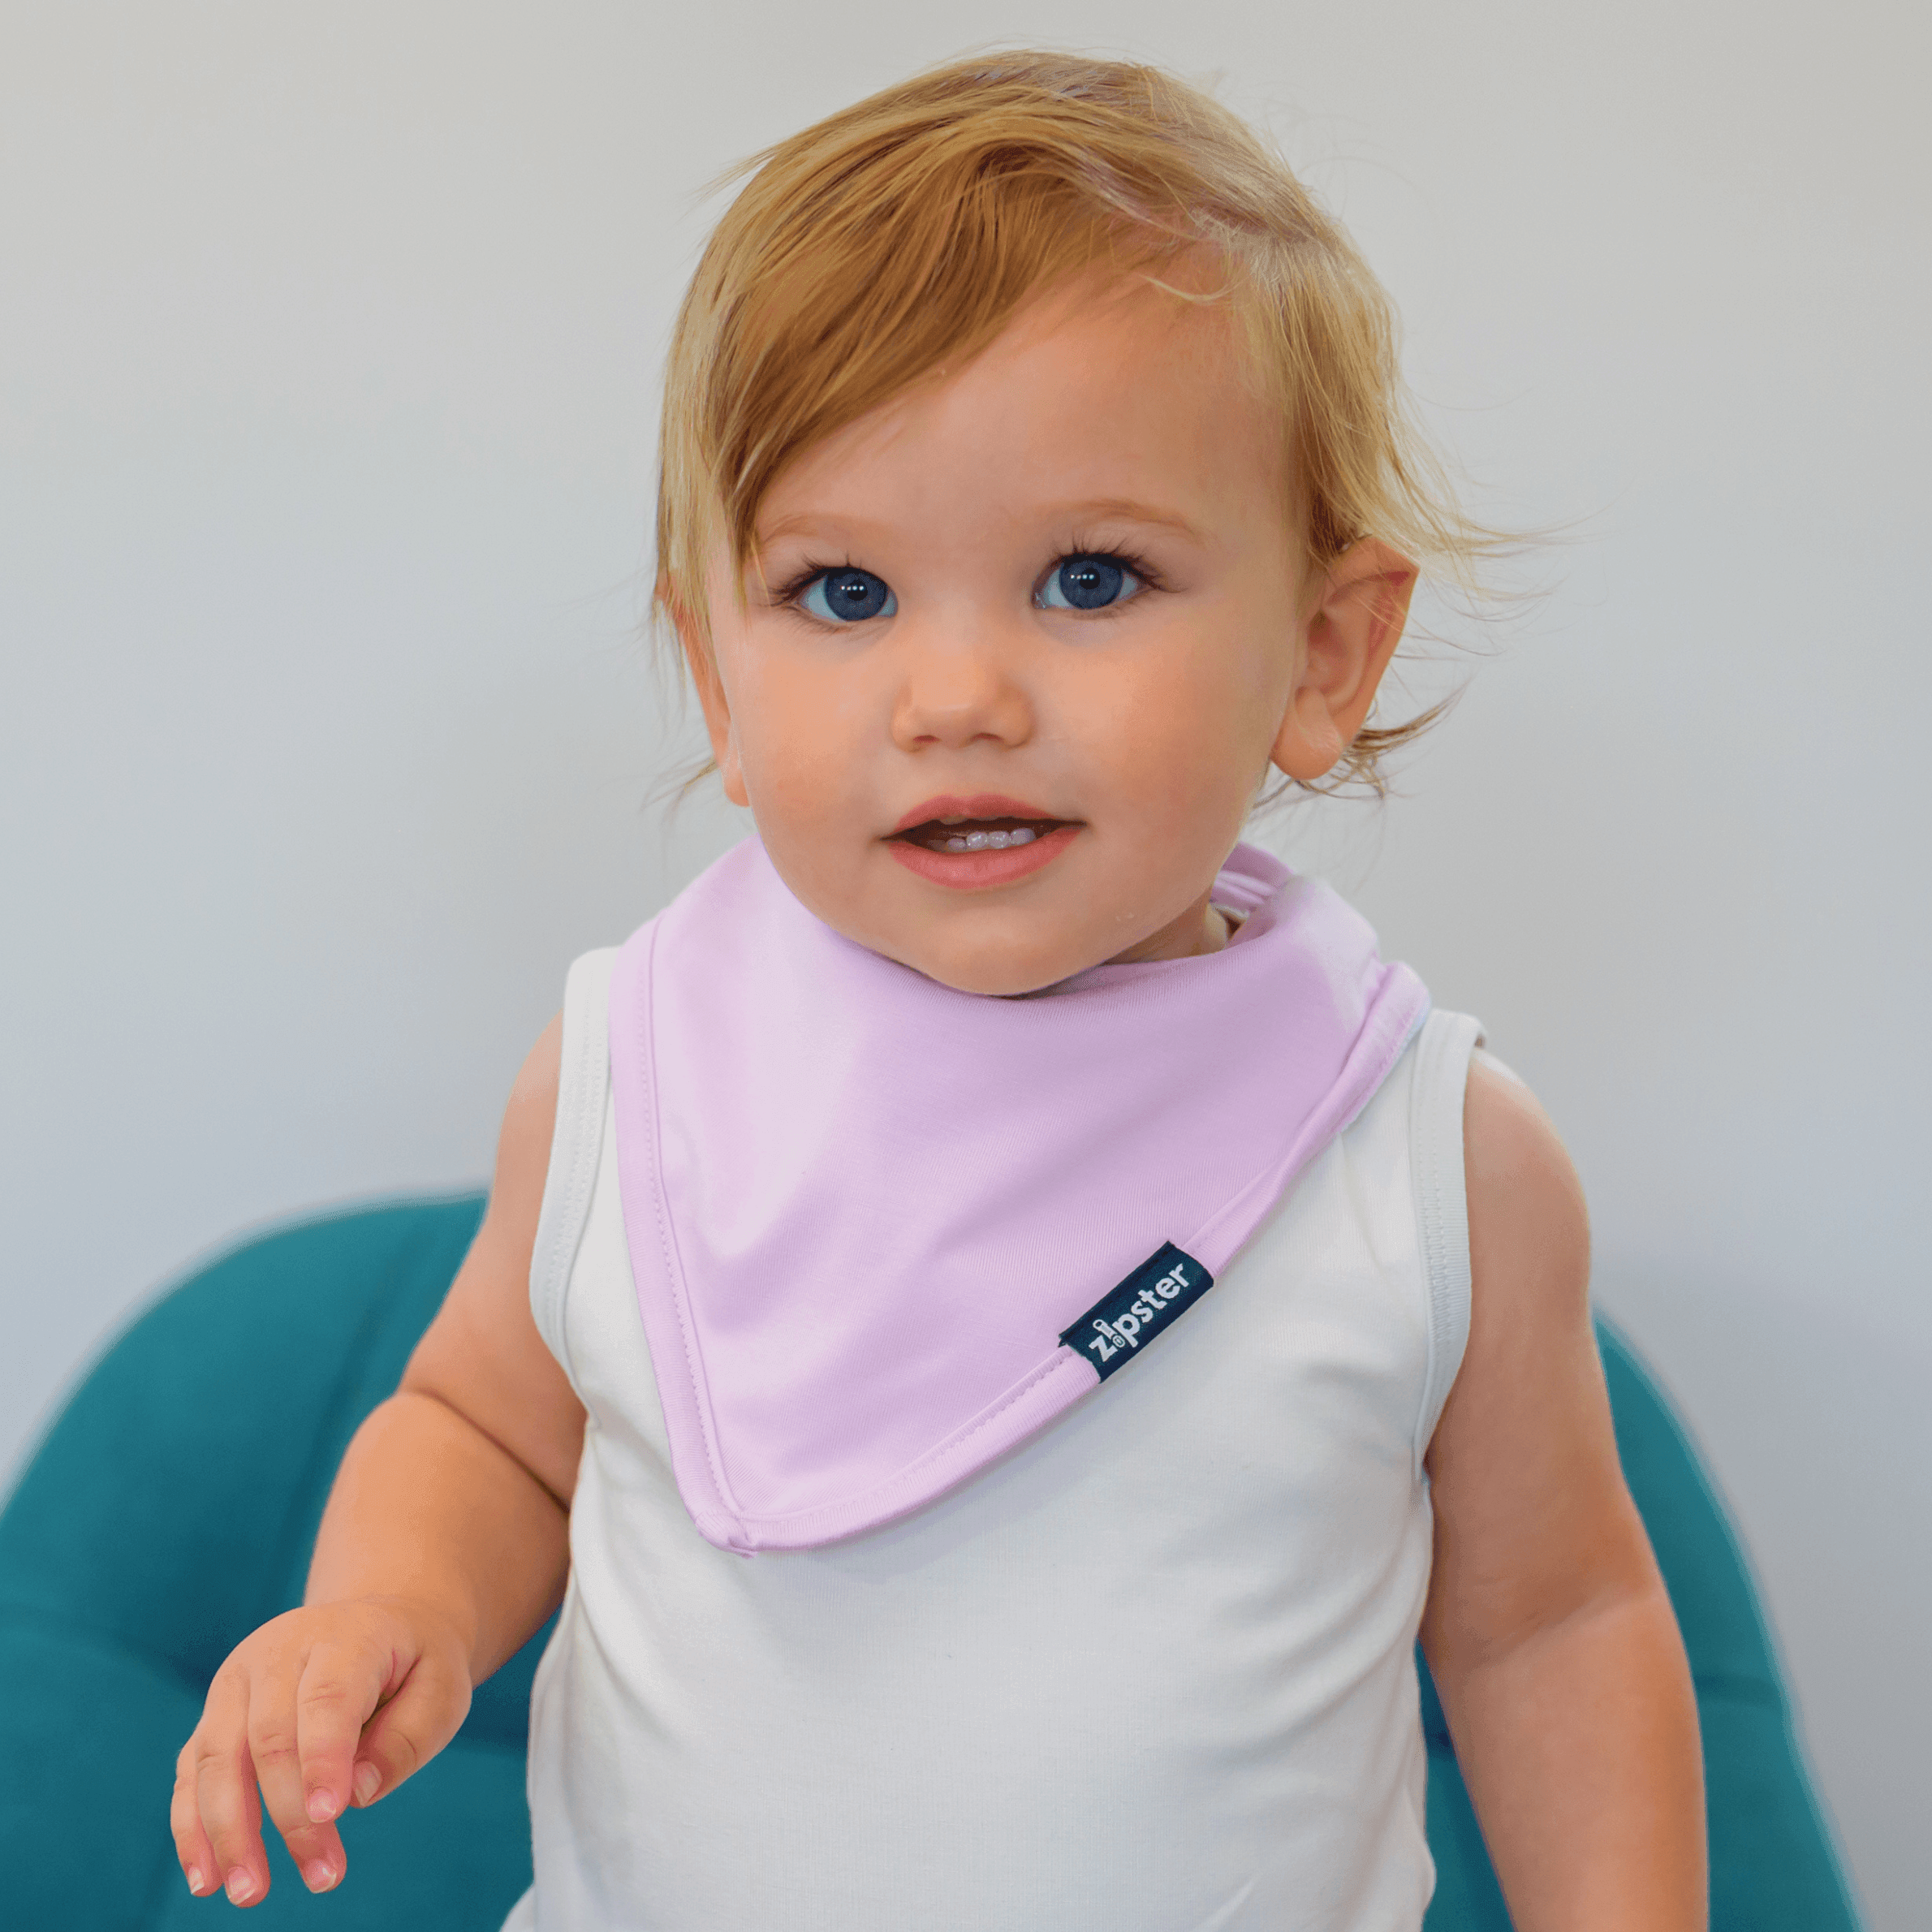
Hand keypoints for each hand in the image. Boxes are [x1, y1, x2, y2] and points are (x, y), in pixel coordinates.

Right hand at [170, 1595, 472, 1906]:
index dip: (323, 1758)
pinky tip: (206, 1878)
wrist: (380, 1623)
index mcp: (345, 1636)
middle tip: (321, 1878)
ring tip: (248, 1894)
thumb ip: (407, 1739)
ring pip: (216, 1756)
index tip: (330, 1817)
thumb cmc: (415, 1667)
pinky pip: (192, 1771)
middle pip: (268, 1735)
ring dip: (227, 1831)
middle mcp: (280, 1650)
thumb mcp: (443, 1690)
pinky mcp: (215, 1713)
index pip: (326, 1697)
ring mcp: (238, 1680)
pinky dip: (192, 1827)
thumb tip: (355, 1795)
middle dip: (288, 1814)